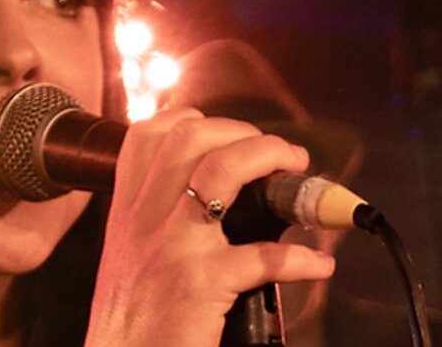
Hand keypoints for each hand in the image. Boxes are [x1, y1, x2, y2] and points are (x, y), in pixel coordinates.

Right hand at [85, 108, 335, 346]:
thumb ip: (152, 225)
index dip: (191, 120)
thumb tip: (205, 207)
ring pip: (223, 169)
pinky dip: (301, 258)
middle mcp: (145, 217)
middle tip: (276, 153)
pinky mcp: (200, 283)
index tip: (224, 133)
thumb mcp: (125, 258)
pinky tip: (316, 266)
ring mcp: (173, 245)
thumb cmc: (127, 322)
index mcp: (126, 211)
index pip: (147, 135)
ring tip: (300, 174)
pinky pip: (263, 254)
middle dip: (243, 132)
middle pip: (190, 138)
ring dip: (271, 159)